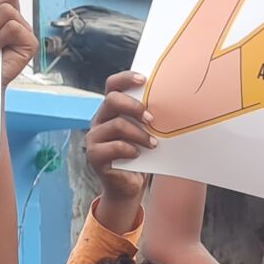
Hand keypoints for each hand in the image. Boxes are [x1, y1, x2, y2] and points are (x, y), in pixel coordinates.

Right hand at [85, 72, 154, 210]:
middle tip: (152, 118)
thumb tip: (169, 102)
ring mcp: (94, 137)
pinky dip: (131, 149)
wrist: (128, 185)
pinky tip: (138, 154)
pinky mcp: (94, 155)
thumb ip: (146, 117)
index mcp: (110, 110)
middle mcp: (99, 120)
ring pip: (117, 125)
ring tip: (153, 143)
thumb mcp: (144, 132)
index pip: (112, 85)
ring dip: (140, 134)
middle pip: (112, 100)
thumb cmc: (139, 155)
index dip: (126, 78)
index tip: (144, 80)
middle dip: (134, 107)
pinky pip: (115, 147)